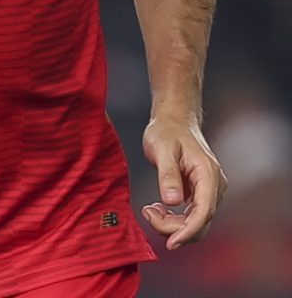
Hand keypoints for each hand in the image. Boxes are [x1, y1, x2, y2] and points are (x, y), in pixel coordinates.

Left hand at [141, 115, 226, 249]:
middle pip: (200, 221)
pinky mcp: (199, 192)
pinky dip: (174, 217)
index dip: (188, 231)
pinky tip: (157, 209)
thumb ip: (167, 174)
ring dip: (172, 223)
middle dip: (174, 227)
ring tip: (149, 210)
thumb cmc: (167, 130)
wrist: (173, 119)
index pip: (204, 212)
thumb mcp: (162, 148)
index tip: (171, 242)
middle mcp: (213, 185)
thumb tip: (172, 201)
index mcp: (208, 174)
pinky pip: (191, 214)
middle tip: (148, 214)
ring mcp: (208, 190)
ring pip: (195, 221)